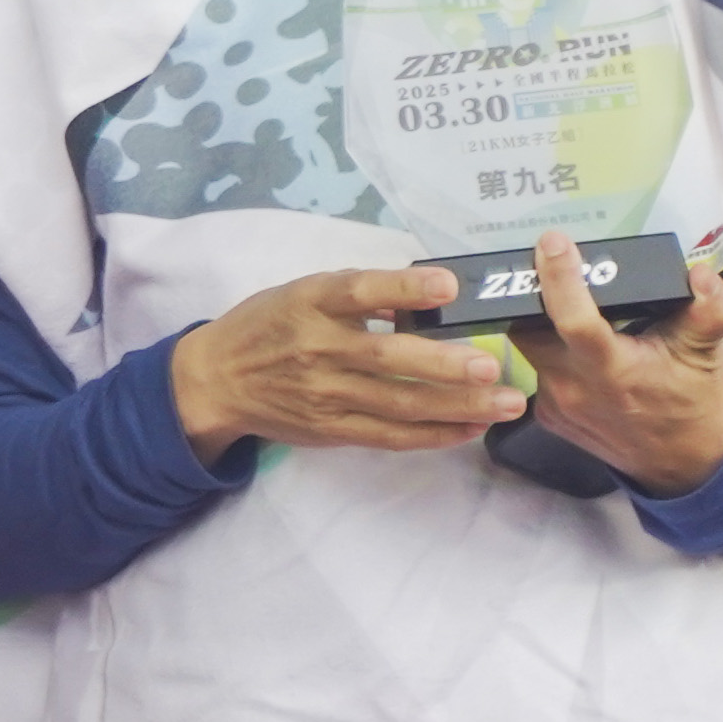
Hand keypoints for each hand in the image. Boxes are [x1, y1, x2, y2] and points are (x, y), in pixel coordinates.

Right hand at [166, 269, 525, 456]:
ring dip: (458, 406)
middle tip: (494, 366)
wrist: (215, 381)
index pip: (359, 291)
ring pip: (399, 403)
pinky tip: (471, 428)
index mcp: (309, 302)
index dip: (403, 289)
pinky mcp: (331, 428)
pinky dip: (433, 434)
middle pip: (387, 358)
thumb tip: (426, 294)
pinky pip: (389, 435)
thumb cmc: (267, 326)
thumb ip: (357, 295)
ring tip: (506, 404)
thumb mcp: (300, 293)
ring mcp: (325, 394)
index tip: (448, 286)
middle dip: (445, 365)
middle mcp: (317, 348)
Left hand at [516, 230, 722, 495]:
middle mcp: (573, 390)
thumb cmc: (702, 402)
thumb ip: (712, 310)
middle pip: (530, 329)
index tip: (553, 242)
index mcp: (613, 371)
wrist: (691, 465)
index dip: (559, 278)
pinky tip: (570, 339)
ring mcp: (556, 407)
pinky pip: (539, 373)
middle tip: (550, 262)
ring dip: (542, 323)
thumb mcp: (713, 352)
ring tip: (562, 297)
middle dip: (534, 295)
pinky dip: (552, 351)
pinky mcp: (550, 418)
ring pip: (530, 350)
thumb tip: (702, 274)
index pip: (573, 319)